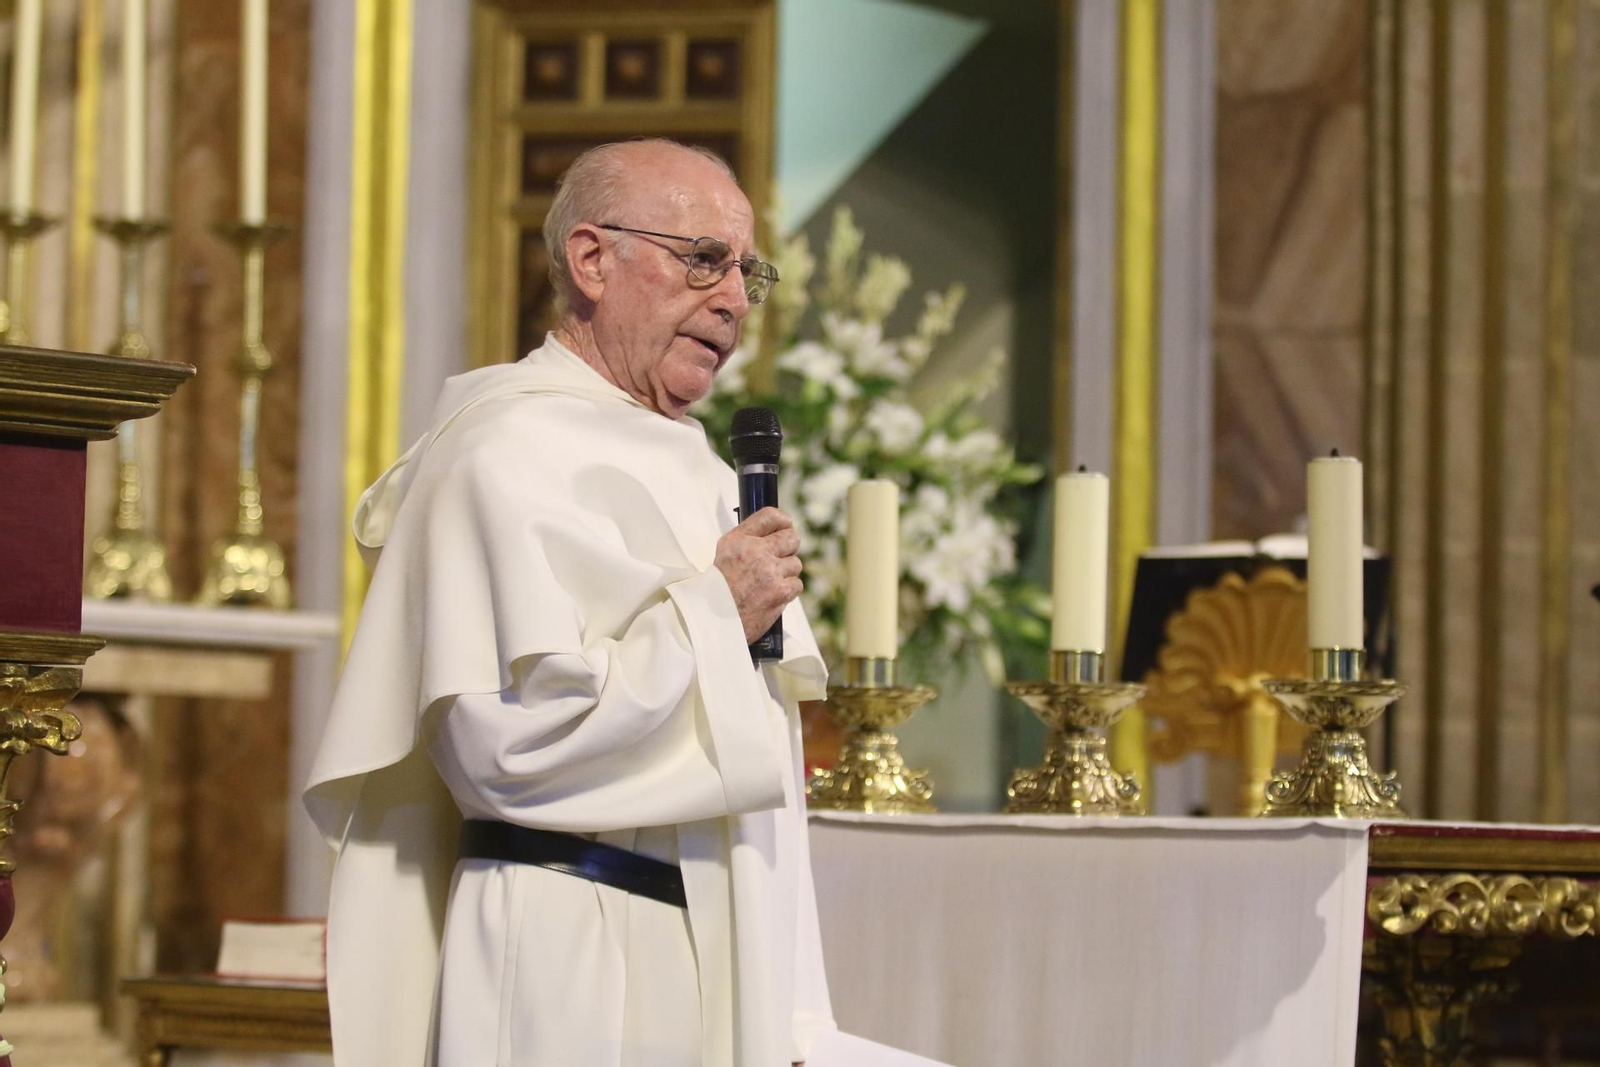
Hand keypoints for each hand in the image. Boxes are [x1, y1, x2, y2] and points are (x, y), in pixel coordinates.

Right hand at [714, 507, 802, 642]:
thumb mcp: (724, 555)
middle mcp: (754, 551)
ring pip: (795, 563)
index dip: (782, 521)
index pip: (769, 516)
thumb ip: (747, 541)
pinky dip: (788, 591)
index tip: (785, 526)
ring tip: (768, 584)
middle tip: (780, 559)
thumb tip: (773, 532)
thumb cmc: (718, 591)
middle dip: (789, 548)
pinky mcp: (780, 591)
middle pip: (791, 538)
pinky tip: (772, 595)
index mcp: (738, 540)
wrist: (713, 621)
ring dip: (786, 574)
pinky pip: (796, 584)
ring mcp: (769, 571)